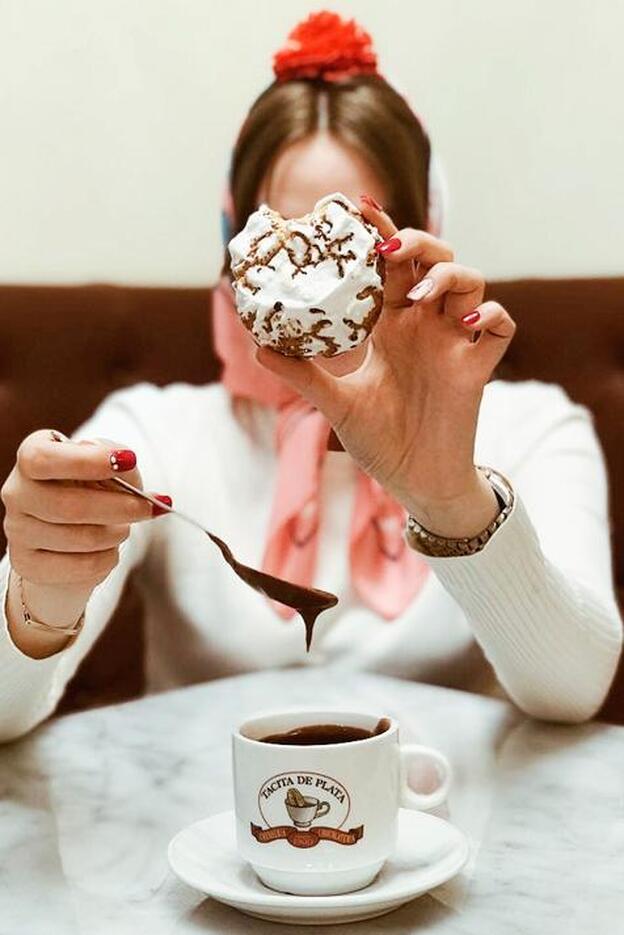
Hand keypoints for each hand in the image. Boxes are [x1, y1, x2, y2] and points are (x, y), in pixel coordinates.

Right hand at [1, 431, 168, 656]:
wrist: (67, 535)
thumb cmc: (89, 489)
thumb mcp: (106, 468)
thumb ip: (119, 463)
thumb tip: (128, 468)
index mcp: (31, 456)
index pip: (43, 458)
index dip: (86, 461)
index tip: (128, 459)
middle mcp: (17, 492)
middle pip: (69, 505)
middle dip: (119, 507)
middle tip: (147, 507)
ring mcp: (18, 530)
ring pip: (81, 538)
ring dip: (117, 533)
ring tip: (124, 528)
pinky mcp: (28, 564)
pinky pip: (82, 566)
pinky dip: (109, 557)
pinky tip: (111, 548)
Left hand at [257, 199, 515, 532]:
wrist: (414, 481)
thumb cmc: (378, 440)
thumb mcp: (335, 403)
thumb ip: (301, 374)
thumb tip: (257, 345)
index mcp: (391, 325)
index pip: (389, 266)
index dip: (379, 235)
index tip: (357, 208)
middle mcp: (424, 325)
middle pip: (434, 259)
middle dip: (417, 243)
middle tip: (388, 250)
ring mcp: (454, 343)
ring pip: (470, 282)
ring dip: (449, 276)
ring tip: (418, 296)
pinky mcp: (477, 368)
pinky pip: (499, 326)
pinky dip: (489, 315)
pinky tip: (465, 324)